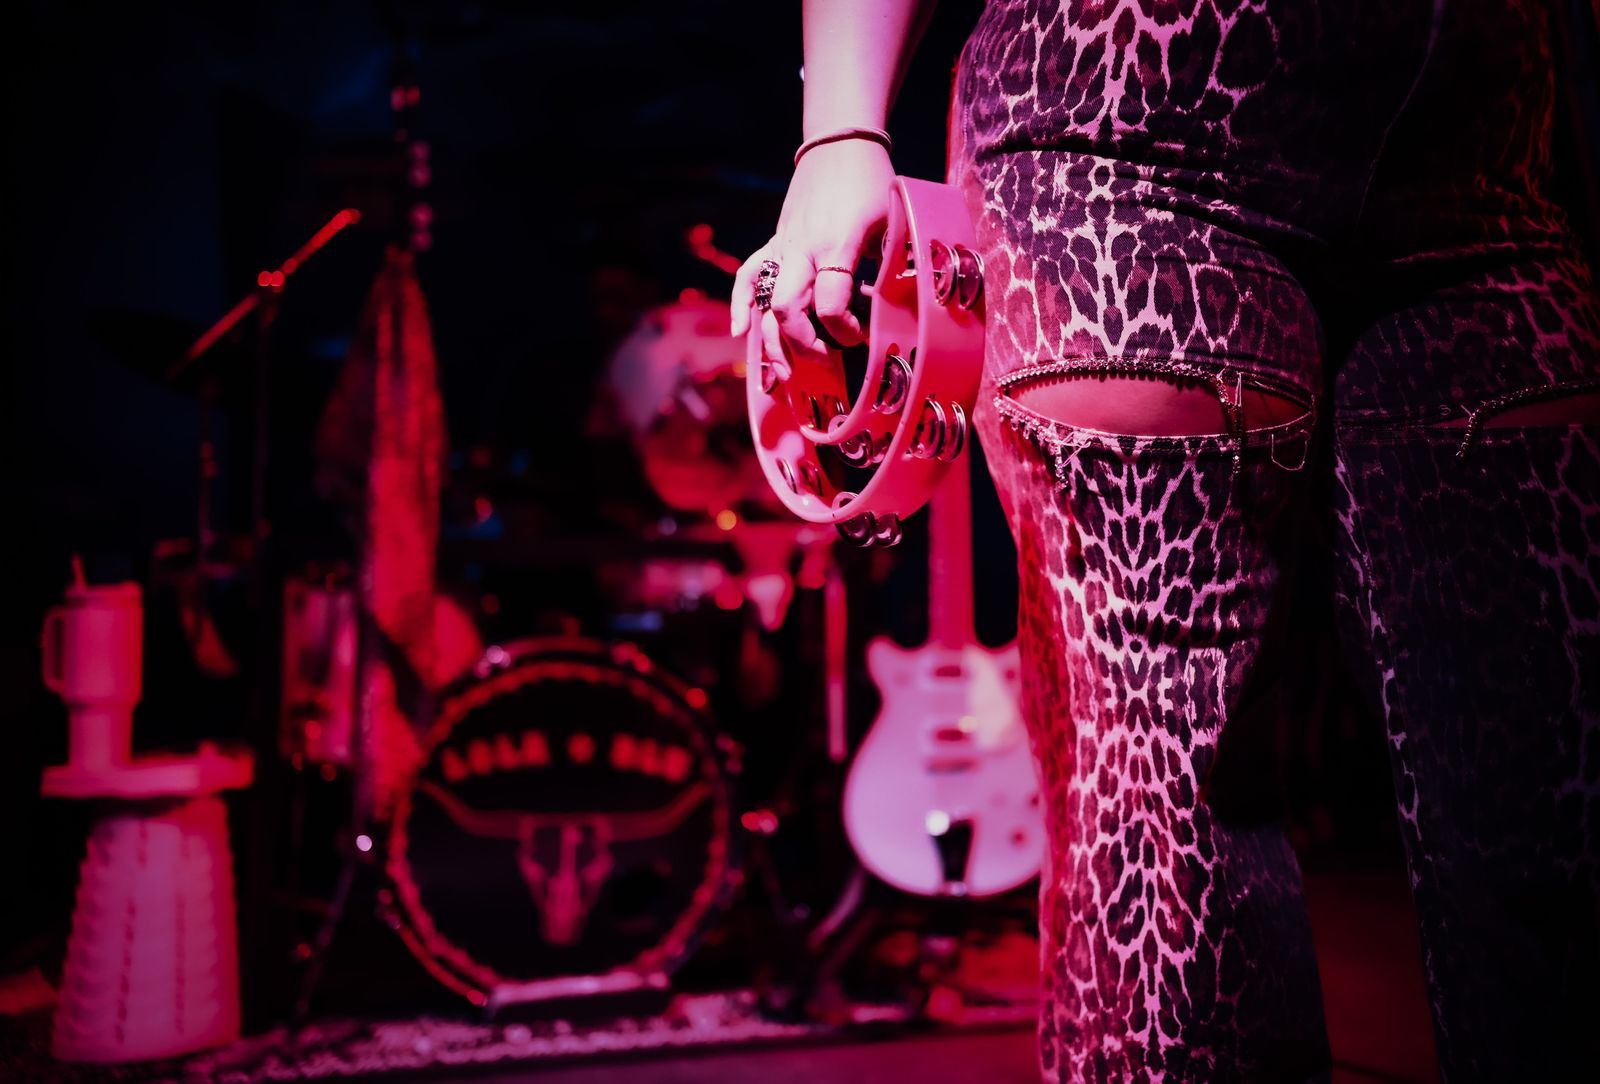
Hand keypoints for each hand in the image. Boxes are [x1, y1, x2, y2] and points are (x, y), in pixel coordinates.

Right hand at [730, 140, 894, 362]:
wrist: (839, 145)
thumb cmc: (872, 183)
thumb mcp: (892, 221)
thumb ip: (893, 261)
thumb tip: (900, 305)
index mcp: (837, 245)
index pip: (831, 303)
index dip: (846, 330)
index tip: (861, 336)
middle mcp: (803, 250)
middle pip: (788, 309)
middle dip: (804, 345)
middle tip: (827, 361)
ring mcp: (784, 247)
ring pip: (765, 301)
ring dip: (772, 341)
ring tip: (785, 373)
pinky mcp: (774, 243)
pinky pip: (749, 276)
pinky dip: (740, 304)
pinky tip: (740, 332)